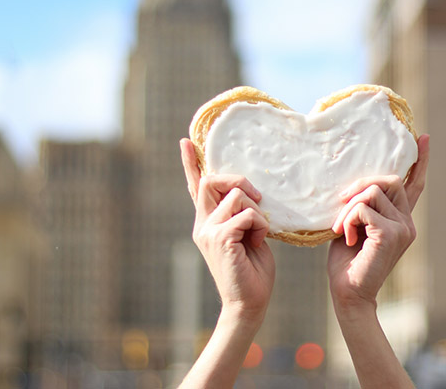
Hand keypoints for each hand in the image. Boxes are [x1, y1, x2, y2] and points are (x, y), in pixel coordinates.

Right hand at [180, 138, 275, 321]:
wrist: (249, 302)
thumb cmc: (252, 268)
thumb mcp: (246, 234)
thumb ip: (240, 213)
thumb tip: (249, 194)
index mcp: (207, 220)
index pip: (195, 186)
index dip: (190, 163)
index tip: (185, 142)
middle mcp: (202, 223)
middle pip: (211, 180)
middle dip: (238, 180)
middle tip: (258, 197)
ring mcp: (208, 230)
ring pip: (235, 196)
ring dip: (257, 210)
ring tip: (260, 233)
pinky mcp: (220, 238)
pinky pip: (247, 213)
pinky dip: (260, 224)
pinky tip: (259, 241)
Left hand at [328, 134, 429, 310]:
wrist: (348, 291)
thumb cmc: (346, 258)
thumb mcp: (353, 224)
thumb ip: (362, 205)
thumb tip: (357, 184)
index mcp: (400, 217)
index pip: (413, 184)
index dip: (419, 161)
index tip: (422, 138)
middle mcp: (407, 221)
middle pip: (389, 179)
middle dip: (360, 185)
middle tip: (342, 203)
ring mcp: (403, 227)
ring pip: (373, 191)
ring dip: (348, 207)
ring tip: (340, 227)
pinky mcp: (392, 234)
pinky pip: (363, 208)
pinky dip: (347, 218)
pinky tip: (344, 236)